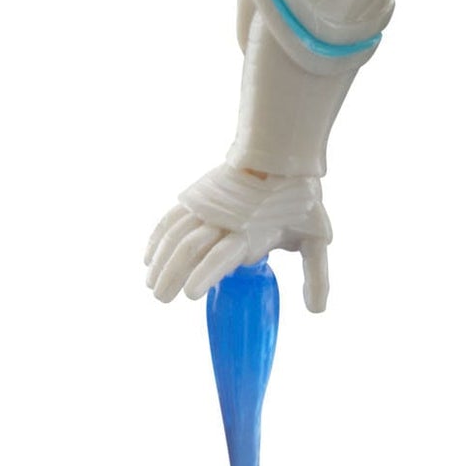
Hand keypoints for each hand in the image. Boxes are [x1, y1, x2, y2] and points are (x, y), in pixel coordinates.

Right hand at [144, 164, 331, 310]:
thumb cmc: (301, 201)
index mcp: (252, 232)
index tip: (189, 294)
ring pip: (176, 233)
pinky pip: (172, 218)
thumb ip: (316, 275)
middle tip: (161, 298)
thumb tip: (317, 311)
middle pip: (191, 247)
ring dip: (161, 260)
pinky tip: (149, 258)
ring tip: (151, 285)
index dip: (204, 273)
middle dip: (173, 273)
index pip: (222, 255)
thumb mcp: (316, 238)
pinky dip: (158, 237)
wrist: (283, 155)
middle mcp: (225, 219)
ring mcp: (208, 206)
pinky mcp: (198, 197)